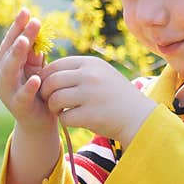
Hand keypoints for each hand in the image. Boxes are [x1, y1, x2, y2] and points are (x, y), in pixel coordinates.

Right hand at [0, 8, 56, 134]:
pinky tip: (36, 78)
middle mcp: (2, 76)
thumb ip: (34, 54)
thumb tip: (35, 32)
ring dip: (17, 55)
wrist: (38, 122)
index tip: (26, 10)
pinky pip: (22, 96)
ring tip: (26, 41)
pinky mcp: (18, 107)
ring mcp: (7, 92)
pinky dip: (28, 87)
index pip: (10, 41)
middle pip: (8, 52)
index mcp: (6, 64)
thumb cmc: (38, 91)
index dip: (17, 26)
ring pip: (9, 71)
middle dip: (19, 35)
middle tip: (31, 21)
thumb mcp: (36, 68)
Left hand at [38, 55, 156, 145]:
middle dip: (45, 92)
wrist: (138, 117)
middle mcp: (90, 76)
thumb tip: (46, 72)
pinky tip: (72, 119)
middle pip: (52, 81)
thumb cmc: (115, 95)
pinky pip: (64, 117)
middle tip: (50, 100)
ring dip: (53, 107)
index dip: (46, 76)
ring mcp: (90, 95)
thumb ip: (78, 70)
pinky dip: (64, 120)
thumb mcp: (101, 74)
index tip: (47, 86)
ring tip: (60, 110)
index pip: (56, 65)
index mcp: (91, 63)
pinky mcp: (91, 115)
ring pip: (55, 99)